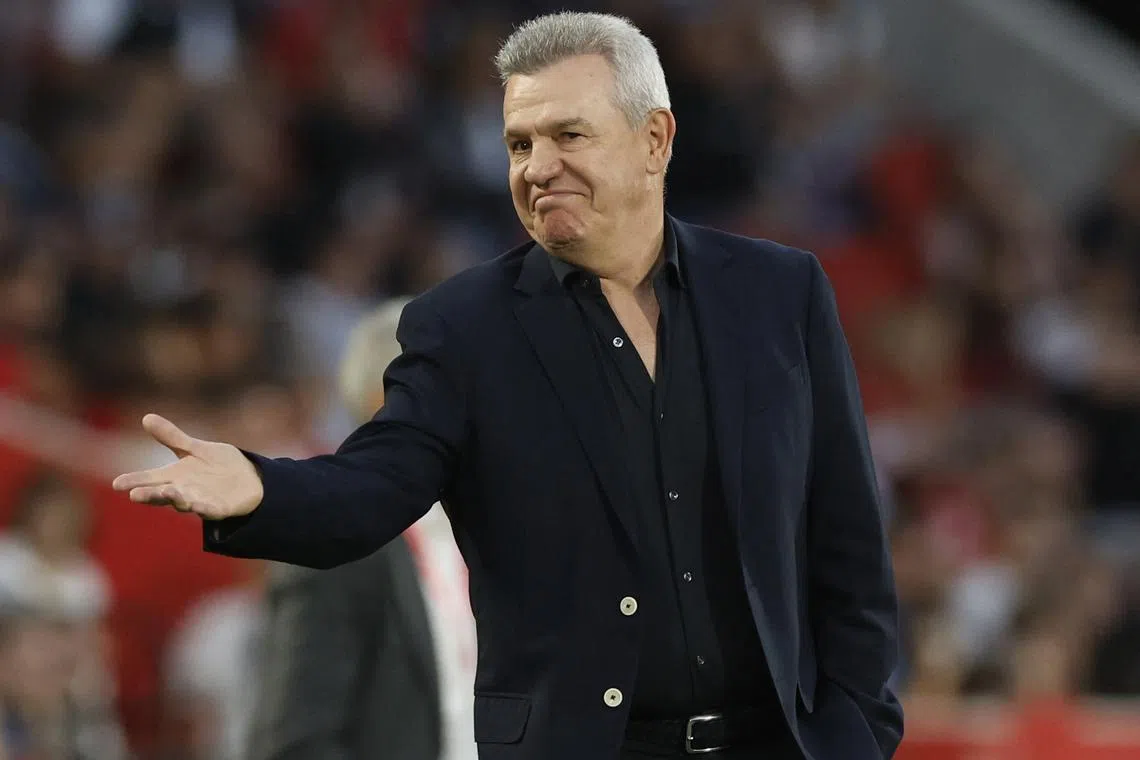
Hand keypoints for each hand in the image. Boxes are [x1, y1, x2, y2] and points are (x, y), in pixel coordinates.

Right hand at [112, 414, 263, 519]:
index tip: (117, 483)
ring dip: (175, 499)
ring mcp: (201, 501)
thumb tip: (146, 417)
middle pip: (163, 494)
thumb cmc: (217, 465)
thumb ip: (172, 437)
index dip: (134, 481)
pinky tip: (198, 505)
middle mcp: (184, 491)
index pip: (150, 479)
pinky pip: (211, 511)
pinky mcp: (220, 509)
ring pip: (184, 503)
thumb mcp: (194, 449)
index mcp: (175, 477)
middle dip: (150, 494)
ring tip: (167, 491)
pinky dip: (204, 509)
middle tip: (135, 494)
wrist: (249, 479)